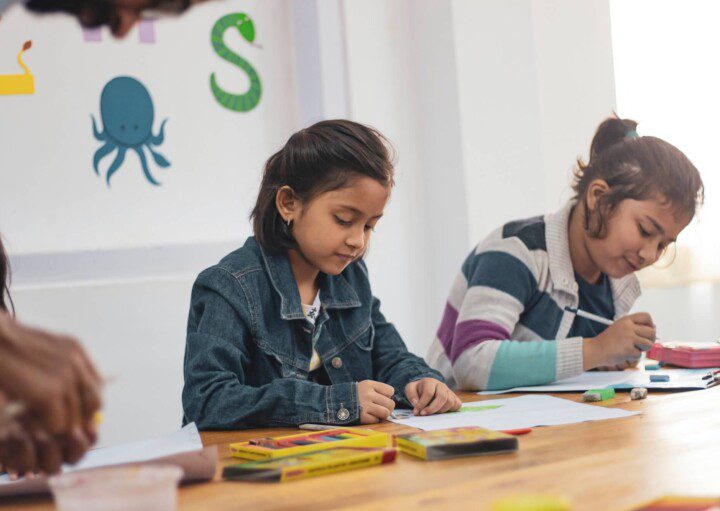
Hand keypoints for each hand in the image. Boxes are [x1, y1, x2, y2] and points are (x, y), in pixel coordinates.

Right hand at [0, 313, 100, 447]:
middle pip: (93, 404)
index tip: (67, 414)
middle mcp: (75, 361)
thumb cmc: (2, 351)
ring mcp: (65, 376)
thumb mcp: (37, 352)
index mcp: (74, 349)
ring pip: (75, 418)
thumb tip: (76, 406)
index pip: (96, 386)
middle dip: (76, 418)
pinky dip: (41, 428)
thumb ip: (58, 369)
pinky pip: (57, 424)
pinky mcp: (50, 393)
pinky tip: (25, 418)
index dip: (84, 404)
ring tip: (32, 417)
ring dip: (55, 424)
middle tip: (51, 421)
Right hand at [358, 380, 394, 423]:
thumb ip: (378, 392)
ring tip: (376, 413)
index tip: (380, 398)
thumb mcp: (364, 387)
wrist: (334, 402)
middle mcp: (368, 394)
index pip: (390, 391)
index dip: (387, 396)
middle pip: (390, 403)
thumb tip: (393, 404)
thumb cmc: (354, 395)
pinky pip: (376, 420)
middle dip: (387, 408)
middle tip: (380, 409)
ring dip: (382, 415)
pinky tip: (367, 416)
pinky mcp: (361, 416)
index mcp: (369, 384)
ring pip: (386, 413)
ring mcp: (364, 405)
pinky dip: (373, 420)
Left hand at [405, 378, 461, 415]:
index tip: (417, 412)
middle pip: (442, 397)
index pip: (429, 393)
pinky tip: (441, 411)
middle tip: (424, 414)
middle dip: (433, 408)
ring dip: (440, 410)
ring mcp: (449, 391)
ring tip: (432, 412)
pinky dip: (451, 410)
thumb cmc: (418, 390)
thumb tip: (416, 404)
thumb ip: (411, 395)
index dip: (422, 404)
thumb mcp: (410, 389)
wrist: (426, 387)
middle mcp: (441, 385)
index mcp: (430, 382)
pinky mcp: (454, 397)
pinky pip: (457, 404)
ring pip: (450, 402)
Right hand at [583, 312, 654, 369]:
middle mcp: (628, 327)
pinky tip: (623, 353)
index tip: (646, 331)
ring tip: (631, 348)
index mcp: (626, 320)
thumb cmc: (608, 341)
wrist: (595, 350)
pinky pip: (639, 354)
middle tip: (641, 344)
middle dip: (649, 340)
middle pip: (651, 332)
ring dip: (642, 349)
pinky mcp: (628, 349)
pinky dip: (633, 356)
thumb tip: (654, 328)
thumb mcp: (620, 328)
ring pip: (648, 344)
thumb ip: (635, 327)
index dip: (650, 324)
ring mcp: (628, 338)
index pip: (646, 317)